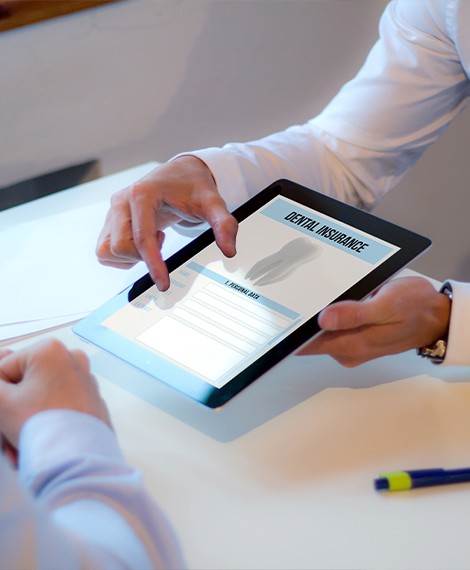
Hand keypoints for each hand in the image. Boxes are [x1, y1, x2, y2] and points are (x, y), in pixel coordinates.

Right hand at [0, 339, 110, 447]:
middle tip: (5, 437)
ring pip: (40, 400)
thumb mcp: (0, 402)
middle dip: (10, 414)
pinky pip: (59, 408)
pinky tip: (37, 444)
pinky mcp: (91, 401)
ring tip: (19, 447)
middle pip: (24, 387)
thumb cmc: (43, 427)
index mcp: (50, 350)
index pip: (4, 370)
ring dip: (24, 423)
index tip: (1, 415)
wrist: (79, 459)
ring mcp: (85, 380)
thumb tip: (0, 385)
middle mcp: (72, 360)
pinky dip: (46, 424)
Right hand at [96, 156, 237, 290]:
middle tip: (163, 242)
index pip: (142, 238)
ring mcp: (113, 210)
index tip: (164, 284)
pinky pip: (105, 250)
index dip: (153, 265)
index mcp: (142, 194)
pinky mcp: (110, 220)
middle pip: (121, 247)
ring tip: (153, 240)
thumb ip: (224, 225)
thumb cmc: (194, 187)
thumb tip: (229, 250)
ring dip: (130, 256)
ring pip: (108, 250)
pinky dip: (123, 255)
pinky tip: (143, 241)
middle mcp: (122, 201)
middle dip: (143, 257)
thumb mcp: (213, 203)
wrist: (181, 174)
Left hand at [297, 277, 450, 366]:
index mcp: (352, 345)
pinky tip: (328, 300)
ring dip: (314, 316)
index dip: (291, 334)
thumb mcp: (386, 305)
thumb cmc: (414, 308)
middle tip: (291, 296)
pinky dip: (328, 315)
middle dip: (301, 320)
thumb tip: (324, 319)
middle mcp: (348, 350)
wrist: (435, 316)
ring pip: (321, 332)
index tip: (278, 319)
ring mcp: (350, 345)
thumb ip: (354, 314)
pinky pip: (332, 328)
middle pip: (312, 339)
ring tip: (307, 294)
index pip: (309, 346)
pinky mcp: (354, 337)